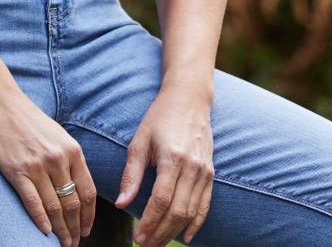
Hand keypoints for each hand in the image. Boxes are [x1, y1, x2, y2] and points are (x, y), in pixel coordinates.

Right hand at [0, 90, 96, 246]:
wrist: (0, 104)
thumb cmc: (29, 120)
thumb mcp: (58, 135)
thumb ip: (69, 159)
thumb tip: (78, 188)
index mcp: (72, 150)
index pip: (87, 192)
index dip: (89, 216)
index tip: (87, 230)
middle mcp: (58, 159)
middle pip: (72, 203)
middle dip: (76, 228)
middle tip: (74, 243)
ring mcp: (37, 165)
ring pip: (54, 207)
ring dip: (61, 230)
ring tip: (62, 243)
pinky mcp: (17, 170)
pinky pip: (33, 202)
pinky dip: (40, 221)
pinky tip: (44, 232)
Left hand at [113, 87, 213, 246]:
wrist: (189, 99)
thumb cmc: (159, 117)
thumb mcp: (140, 140)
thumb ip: (131, 174)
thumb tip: (120, 203)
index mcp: (171, 158)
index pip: (161, 200)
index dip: (149, 223)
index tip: (137, 238)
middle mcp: (191, 167)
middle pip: (177, 211)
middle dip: (160, 233)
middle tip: (145, 246)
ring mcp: (204, 171)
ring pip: (191, 212)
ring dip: (175, 232)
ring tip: (158, 243)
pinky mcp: (211, 173)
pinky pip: (205, 205)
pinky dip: (196, 223)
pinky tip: (185, 236)